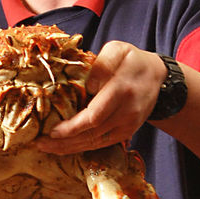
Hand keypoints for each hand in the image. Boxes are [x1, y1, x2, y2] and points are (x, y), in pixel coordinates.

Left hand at [34, 40, 168, 154]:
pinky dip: (82, 147)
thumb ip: (102, 63)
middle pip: (92, 134)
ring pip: (95, 143)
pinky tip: (65, 148)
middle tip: (40, 144)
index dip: (73, 127)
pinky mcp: (126, 133)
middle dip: (64, 142)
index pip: (94, 116)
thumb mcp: (119, 50)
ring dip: (70, 148)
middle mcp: (126, 113)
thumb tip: (87, 85)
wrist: (158, 78)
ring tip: (47, 148)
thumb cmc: (133, 61)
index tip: (53, 131)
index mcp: (121, 91)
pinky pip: (101, 144)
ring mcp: (128, 126)